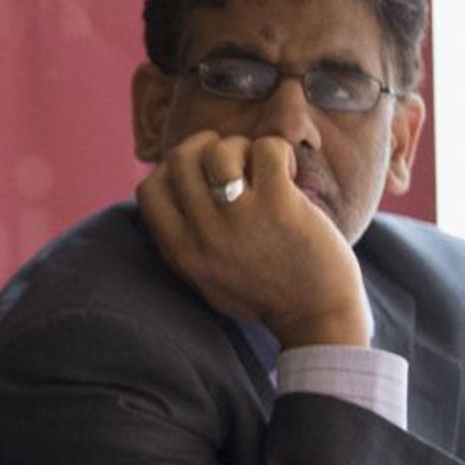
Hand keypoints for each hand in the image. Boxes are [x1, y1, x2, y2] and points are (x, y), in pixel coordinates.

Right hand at [135, 131, 371, 348]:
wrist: (316, 317)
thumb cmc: (262, 295)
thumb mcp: (203, 277)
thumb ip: (183, 242)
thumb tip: (169, 190)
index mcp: (181, 251)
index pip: (148, 188)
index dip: (170, 170)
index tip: (197, 176)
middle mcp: (203, 234)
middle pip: (180, 159)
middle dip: (205, 147)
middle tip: (232, 159)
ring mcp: (240, 218)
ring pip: (219, 150)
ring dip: (241, 147)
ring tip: (261, 166)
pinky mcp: (280, 206)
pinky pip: (267, 149)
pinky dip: (276, 150)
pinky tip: (288, 171)